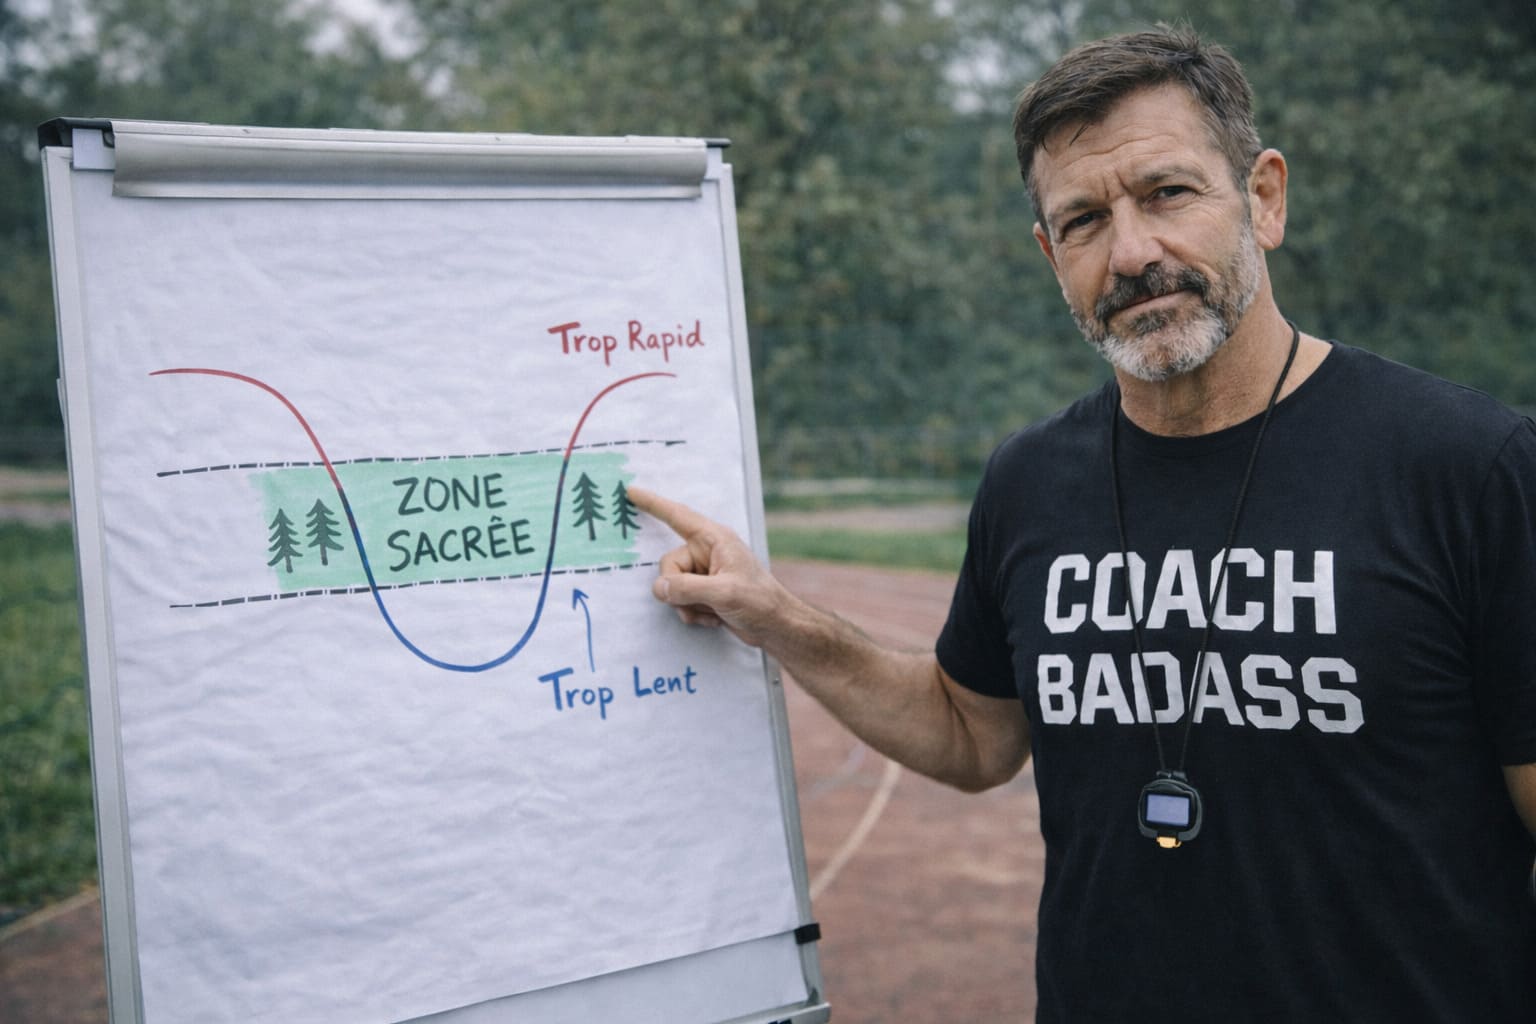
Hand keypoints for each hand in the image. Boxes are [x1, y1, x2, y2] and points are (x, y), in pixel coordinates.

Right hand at [626, 486, 785, 647]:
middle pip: (668, 565)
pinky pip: (680, 600)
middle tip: (703, 601)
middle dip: (679, 589)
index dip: (653, 504)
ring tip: (713, 611)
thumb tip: (659, 587)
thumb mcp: (724, 593)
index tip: (631, 492)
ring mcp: (704, 573)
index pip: (677, 517)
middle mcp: (706, 553)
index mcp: (714, 540)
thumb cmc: (760, 602)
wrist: (775, 626)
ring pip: (672, 586)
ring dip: (687, 605)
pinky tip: (714, 617)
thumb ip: (687, 588)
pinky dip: (692, 612)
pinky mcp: (703, 592)